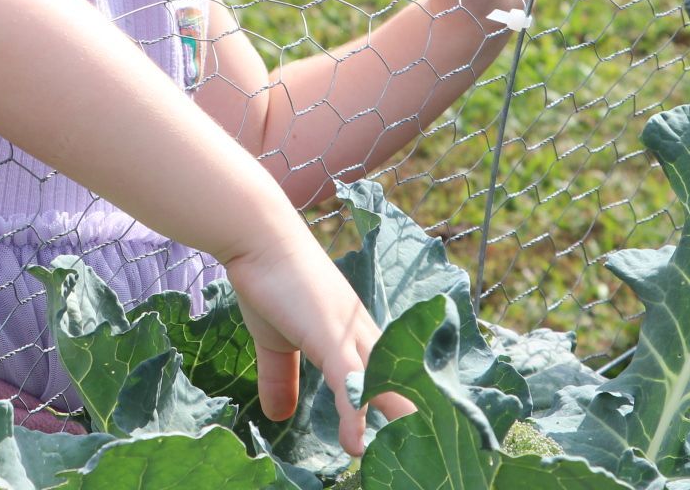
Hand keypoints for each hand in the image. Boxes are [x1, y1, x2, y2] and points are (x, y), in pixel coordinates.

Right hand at [222, 226, 414, 455]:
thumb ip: (281, 378)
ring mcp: (349, 332)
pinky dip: (353, 415)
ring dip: (398, 419)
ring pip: (382, 383)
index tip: (414, 430)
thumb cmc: (268, 280)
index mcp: (353, 332)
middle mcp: (361, 332)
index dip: (400, 401)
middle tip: (429, 445)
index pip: (388, 372)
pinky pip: (348, 382)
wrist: (259, 235)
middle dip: (414, 413)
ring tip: (412, 453)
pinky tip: (355, 446)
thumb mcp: (275, 341)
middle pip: (399, 379)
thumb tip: (279, 417)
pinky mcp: (330, 335)